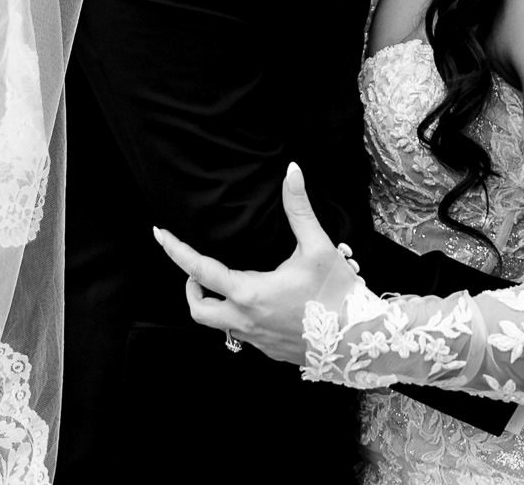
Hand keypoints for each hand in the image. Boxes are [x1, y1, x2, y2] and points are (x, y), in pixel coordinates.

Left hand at [152, 163, 358, 364]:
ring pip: (220, 326)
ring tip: (229, 284)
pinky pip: (243, 335)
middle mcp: (246, 320)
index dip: (176, 250)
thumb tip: (292, 171)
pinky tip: (259, 304)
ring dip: (217, 304)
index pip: (200, 270)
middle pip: (198, 310)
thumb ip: (299, 208)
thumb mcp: (318, 247)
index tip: (160, 234)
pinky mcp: (272, 351)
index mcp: (250, 293)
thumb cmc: (339, 295)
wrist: (363, 341)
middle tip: (198, 270)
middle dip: (192, 288)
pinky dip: (239, 318)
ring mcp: (258, 340)